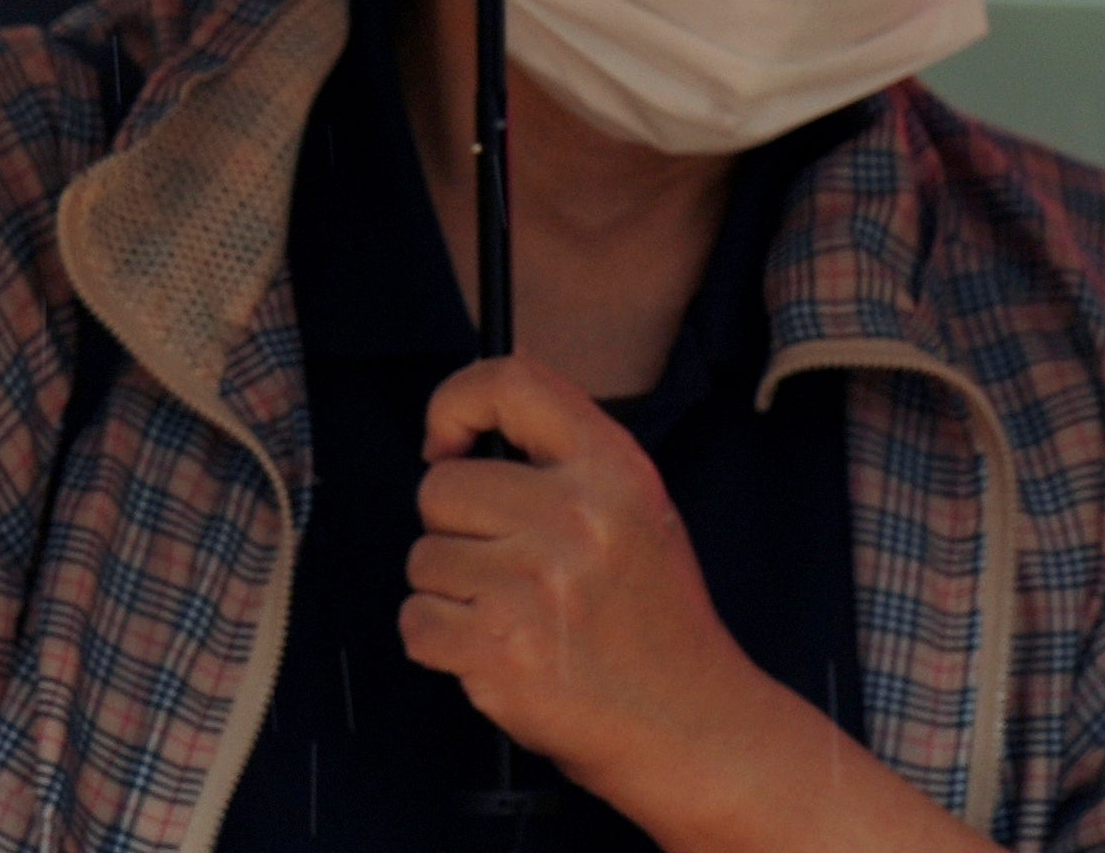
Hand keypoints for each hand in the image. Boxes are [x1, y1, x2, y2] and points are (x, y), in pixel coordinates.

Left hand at [401, 358, 796, 819]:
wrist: (688, 721)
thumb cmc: (658, 622)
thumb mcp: (640, 508)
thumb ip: (566, 464)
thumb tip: (463, 441)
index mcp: (613, 469)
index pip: (509, 382)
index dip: (455, 403)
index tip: (445, 442)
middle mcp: (574, 516)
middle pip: (440, 488)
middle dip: (455, 529)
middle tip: (504, 564)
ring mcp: (532, 584)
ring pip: (423, 560)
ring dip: (450, 591)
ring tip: (513, 614)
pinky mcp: (497, 650)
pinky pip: (416, 622)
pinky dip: (440, 641)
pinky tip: (493, 649)